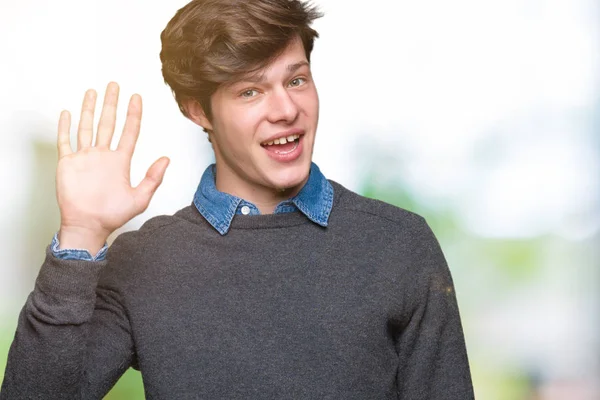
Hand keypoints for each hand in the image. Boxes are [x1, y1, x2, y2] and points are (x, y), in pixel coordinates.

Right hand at [56, 82, 169, 238]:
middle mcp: (103, 156)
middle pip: (108, 123)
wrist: (88, 226)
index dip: (133, 114)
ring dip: (89, 109)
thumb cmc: (112, 215)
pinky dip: (65, 127)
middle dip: (111, 104)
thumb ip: (153, 178)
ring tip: (92, 92)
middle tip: (114, 85)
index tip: (136, 98)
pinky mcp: (68, 163)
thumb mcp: (139, 198)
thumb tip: (167, 159)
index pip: (129, 132)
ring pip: (87, 127)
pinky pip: (65, 141)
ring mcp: (85, 158)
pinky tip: (68, 113)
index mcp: (120, 161)